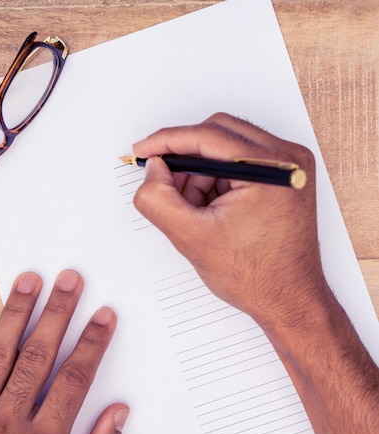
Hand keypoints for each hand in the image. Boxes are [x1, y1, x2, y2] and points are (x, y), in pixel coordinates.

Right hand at [133, 112, 328, 337]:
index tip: (143, 150)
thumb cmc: (257, 276)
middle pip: (218, 133)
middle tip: (165, 185)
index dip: (167, 141)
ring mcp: (290, 166)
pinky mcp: (285, 177)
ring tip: (197, 211)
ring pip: (227, 147)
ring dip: (202, 173)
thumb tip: (153, 169)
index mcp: (272, 167)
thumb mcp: (191, 238)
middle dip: (186, 160)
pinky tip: (213, 209)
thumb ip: (158, 198)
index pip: (208, 135)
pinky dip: (218, 180)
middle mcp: (288, 159)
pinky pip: (241, 162)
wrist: (288, 300)